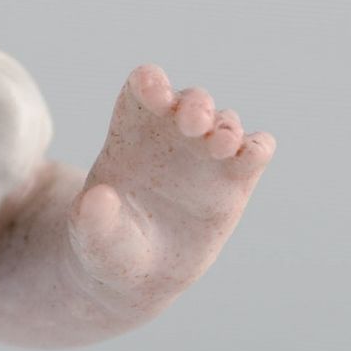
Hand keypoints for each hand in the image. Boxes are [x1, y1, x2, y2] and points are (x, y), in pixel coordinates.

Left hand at [67, 64, 274, 315]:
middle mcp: (172, 135)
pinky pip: (255, 151)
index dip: (152, 81)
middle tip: (192, 125)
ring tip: (218, 146)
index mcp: (131, 130)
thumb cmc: (108, 242)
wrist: (139, 270)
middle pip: (192, 99)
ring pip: (225, 121)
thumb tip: (100, 198)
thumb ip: (92, 218)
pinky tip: (251, 154)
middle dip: (196, 104)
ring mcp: (205, 156)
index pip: (144, 84)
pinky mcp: (234, 181)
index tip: (156, 96)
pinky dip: (259, 146)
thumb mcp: (93, 234)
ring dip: (226, 126)